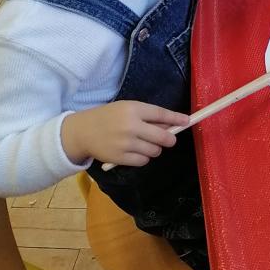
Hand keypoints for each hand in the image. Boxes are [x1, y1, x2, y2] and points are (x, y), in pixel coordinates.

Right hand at [62, 101, 189, 168]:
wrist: (82, 132)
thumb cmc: (108, 117)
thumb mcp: (126, 108)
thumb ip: (147, 116)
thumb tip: (169, 126)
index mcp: (133, 109)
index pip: (161, 114)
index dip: (176, 118)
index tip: (187, 121)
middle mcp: (131, 126)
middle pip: (163, 136)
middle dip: (169, 139)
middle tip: (169, 139)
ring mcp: (125, 143)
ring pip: (155, 151)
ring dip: (154, 149)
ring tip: (143, 144)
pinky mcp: (120, 158)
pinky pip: (143, 161)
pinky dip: (143, 158)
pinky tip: (135, 151)